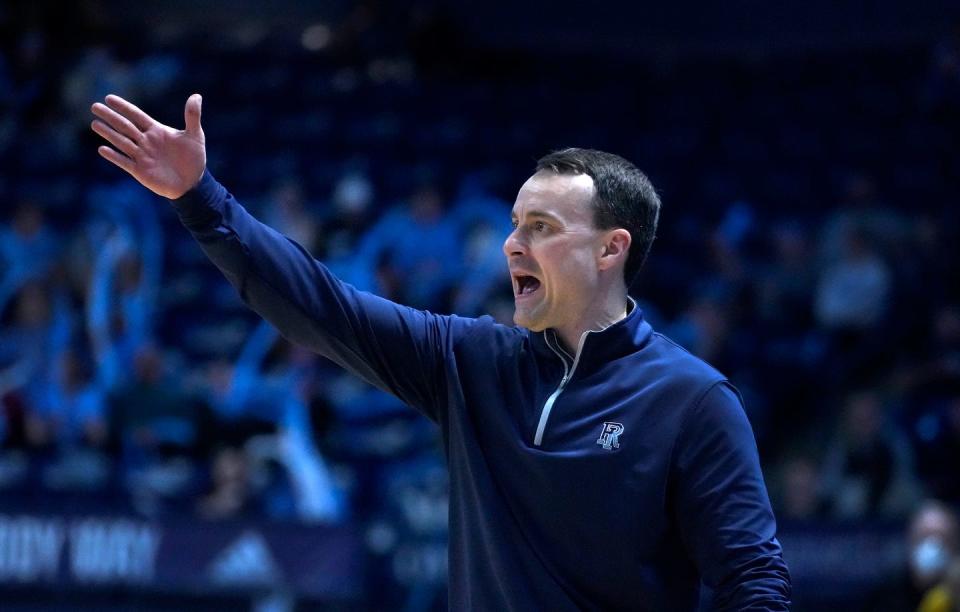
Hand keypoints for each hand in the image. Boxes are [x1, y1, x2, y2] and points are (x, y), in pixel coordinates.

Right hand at [91, 94, 205, 198]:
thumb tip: (197, 96)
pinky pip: (124, 162)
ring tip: (94, 124)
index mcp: (156, 130)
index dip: (123, 107)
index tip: (109, 98)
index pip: (136, 115)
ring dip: (108, 133)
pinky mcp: (140, 171)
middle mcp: (146, 141)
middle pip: (124, 126)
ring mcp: (142, 156)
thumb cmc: (194, 158)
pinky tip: (102, 149)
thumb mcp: (195, 136)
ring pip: (121, 142)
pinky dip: (114, 156)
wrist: (193, 183)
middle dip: (110, 117)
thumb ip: (192, 116)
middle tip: (94, 106)